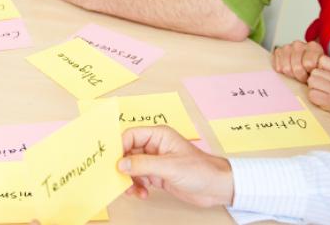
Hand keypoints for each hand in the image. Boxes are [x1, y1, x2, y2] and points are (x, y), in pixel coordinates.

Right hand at [117, 126, 233, 207]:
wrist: (217, 187)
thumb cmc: (199, 170)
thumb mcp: (169, 166)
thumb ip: (143, 164)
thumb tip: (120, 164)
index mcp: (158, 135)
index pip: (130, 136)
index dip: (120, 147)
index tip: (113, 162)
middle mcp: (154, 146)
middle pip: (128, 152)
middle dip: (123, 167)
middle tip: (119, 179)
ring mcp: (156, 161)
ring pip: (132, 167)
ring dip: (130, 180)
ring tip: (133, 191)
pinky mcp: (158, 175)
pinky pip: (140, 179)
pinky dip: (137, 186)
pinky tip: (143, 194)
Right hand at [272, 40, 324, 82]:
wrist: (305, 61)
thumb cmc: (314, 66)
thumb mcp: (322, 68)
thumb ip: (321, 70)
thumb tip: (313, 75)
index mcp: (313, 46)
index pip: (309, 63)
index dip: (310, 73)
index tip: (312, 74)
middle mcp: (299, 44)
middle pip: (297, 67)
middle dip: (300, 76)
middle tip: (304, 77)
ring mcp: (287, 47)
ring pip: (286, 68)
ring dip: (291, 74)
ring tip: (296, 74)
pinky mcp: (278, 51)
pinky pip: (278, 67)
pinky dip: (283, 71)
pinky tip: (289, 69)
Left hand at [307, 55, 329, 139]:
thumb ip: (325, 70)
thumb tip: (300, 56)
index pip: (321, 59)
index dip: (314, 69)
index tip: (318, 79)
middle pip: (314, 72)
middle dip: (313, 82)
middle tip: (322, 92)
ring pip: (312, 81)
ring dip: (312, 90)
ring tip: (322, 97)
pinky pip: (312, 94)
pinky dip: (313, 99)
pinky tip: (321, 104)